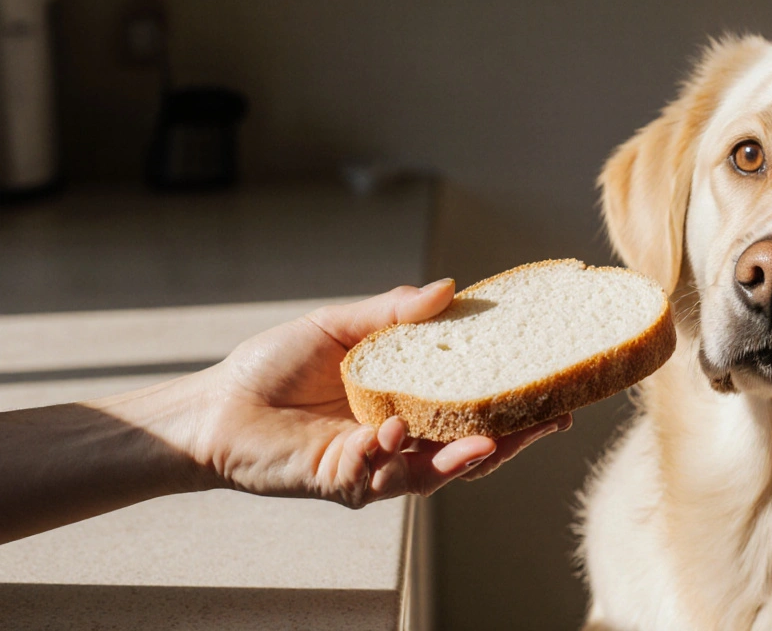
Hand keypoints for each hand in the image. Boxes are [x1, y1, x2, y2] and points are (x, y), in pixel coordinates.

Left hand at [190, 280, 571, 507]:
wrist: (215, 406)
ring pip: (436, 473)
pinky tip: (392, 430)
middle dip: (514, 439)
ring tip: (492, 441)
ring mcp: (375, 466)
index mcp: (408, 402)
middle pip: (471, 448)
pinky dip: (389, 454)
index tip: (556, 387)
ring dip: (466, 458)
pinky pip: (378, 476)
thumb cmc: (274, 367)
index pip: (472, 406)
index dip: (515, 402)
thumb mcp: (340, 327)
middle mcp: (401, 439)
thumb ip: (392, 313)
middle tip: (551, 420)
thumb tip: (449, 288)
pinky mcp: (342, 482)